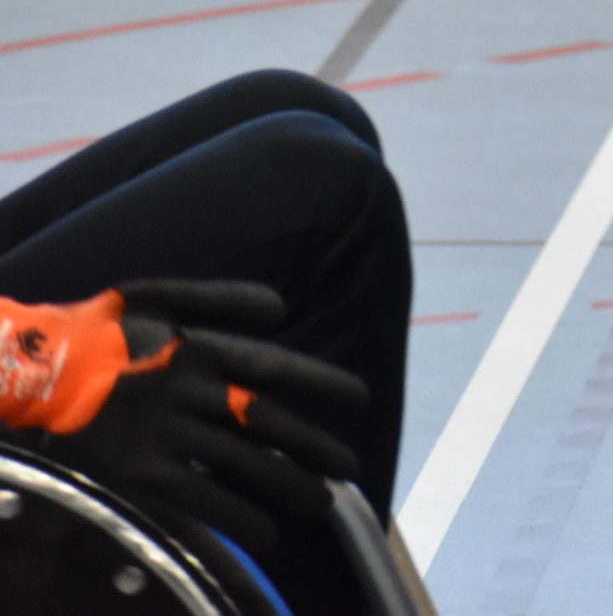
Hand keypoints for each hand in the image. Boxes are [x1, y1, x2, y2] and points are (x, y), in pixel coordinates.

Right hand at [1, 280, 366, 553]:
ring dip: (287, 487)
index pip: (276, 367)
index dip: (322, 382)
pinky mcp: (140, 475)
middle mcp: (190, 393)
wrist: (33, 373)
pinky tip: (265, 535)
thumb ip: (223, 298)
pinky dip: (237, 520)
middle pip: (268, 425)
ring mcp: (165, 436)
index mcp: (199, 348)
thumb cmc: (100, 333)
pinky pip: (200, 503)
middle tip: (350, 467)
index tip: (360, 397)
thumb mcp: (159, 297)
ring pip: (243, 467)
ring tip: (320, 503)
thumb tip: (281, 306)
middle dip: (314, 448)